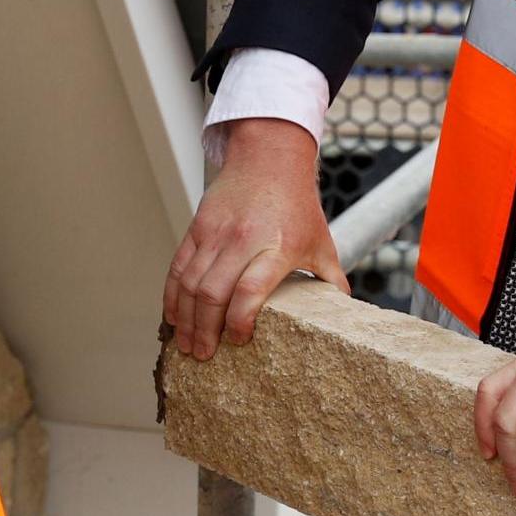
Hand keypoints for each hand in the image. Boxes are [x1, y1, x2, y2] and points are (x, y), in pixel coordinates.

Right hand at [164, 118, 344, 360]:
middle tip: (204, 356)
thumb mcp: (321, 240)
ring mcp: (216, 234)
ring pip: (191, 283)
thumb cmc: (296, 203)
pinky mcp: (198, 229)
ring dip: (186, 319)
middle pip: (213, 292)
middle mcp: (242, 241)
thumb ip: (329, 278)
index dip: (240, 319)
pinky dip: (172, 296)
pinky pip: (179, 267)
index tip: (239, 340)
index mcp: (276, 247)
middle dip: (205, 330)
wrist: (268, 159)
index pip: (251, 288)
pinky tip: (173, 317)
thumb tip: (343, 310)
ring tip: (187, 345)